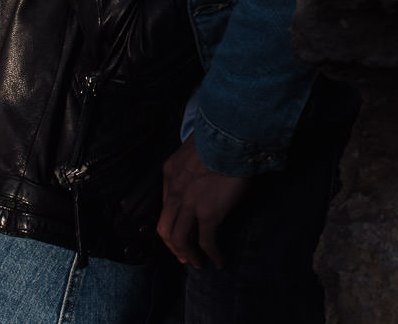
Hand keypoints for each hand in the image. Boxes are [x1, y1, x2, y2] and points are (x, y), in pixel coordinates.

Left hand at [157, 134, 248, 269]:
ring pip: (179, 239)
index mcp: (170, 172)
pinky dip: (211, 254)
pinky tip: (217, 260)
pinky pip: (206, 241)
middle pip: (165, 228)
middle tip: (183, 256)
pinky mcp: (209, 213)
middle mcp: (175, 190)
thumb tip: (204, 173)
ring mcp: (190, 204)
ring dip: (188, 255)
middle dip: (173, 246)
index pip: (165, 205)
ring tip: (198, 263)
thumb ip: (193, 162)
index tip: (179, 232)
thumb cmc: (222, 135)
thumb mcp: (197, 145)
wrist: (233, 135)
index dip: (171, 223)